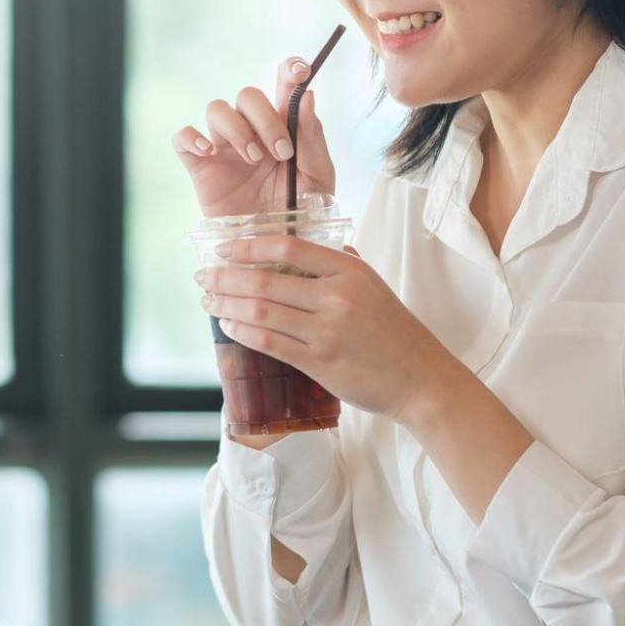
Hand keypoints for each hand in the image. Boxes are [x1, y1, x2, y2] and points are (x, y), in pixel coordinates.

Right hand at [172, 56, 336, 219]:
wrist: (274, 254)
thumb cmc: (300, 215)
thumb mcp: (318, 179)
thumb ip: (313, 139)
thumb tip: (307, 96)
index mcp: (283, 127)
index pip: (282, 84)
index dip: (288, 69)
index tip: (299, 73)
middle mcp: (251, 131)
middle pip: (247, 95)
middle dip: (265, 118)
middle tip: (281, 152)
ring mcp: (223, 148)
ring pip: (217, 109)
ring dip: (237, 129)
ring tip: (253, 159)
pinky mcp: (200, 168)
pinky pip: (182, 137)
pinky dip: (191, 137)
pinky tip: (208, 153)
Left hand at [194, 234, 463, 423]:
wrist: (421, 379)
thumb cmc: (394, 332)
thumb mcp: (373, 285)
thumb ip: (341, 263)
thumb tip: (304, 247)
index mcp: (349, 270)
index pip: (288, 246)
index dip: (248, 245)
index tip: (222, 247)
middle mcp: (337, 296)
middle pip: (266, 279)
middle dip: (226, 276)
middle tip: (203, 276)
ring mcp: (328, 330)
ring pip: (262, 310)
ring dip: (228, 304)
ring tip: (210, 300)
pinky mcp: (320, 362)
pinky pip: (270, 342)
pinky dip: (243, 331)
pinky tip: (229, 325)